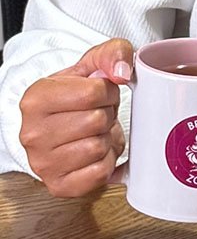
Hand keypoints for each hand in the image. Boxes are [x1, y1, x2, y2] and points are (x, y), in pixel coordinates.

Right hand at [19, 38, 133, 197]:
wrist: (62, 122)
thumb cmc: (78, 93)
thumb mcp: (94, 62)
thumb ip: (114, 53)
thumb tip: (122, 72)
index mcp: (36, 99)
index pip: (94, 93)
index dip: (108, 91)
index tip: (98, 94)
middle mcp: (33, 133)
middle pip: (97, 121)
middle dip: (107, 114)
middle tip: (96, 114)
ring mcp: (43, 163)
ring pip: (98, 147)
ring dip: (106, 138)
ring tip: (93, 132)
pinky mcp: (59, 185)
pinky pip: (100, 173)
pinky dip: (106, 161)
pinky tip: (95, 152)